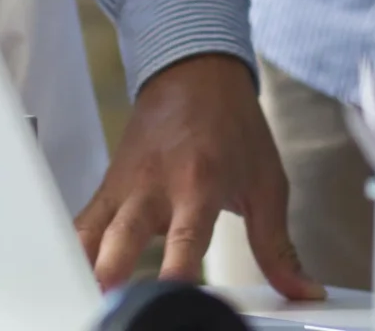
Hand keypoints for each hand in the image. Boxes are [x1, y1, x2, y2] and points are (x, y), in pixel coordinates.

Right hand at [73, 54, 319, 298]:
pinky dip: (74, 250)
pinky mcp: (107, 189)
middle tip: (112, 301)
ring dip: (85, 265)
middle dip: (113, 272)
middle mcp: (157, 187)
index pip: (185, 238)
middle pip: (124, 235)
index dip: (177, 274)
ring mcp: (126, 187)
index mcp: (201, 184)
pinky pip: (81, 223)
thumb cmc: (233, 126)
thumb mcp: (267, 184)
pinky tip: (71, 277)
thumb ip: (278, 246)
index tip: (173, 300)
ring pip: (92, 230)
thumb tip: (303, 292)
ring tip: (84, 296)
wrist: (196, 73)